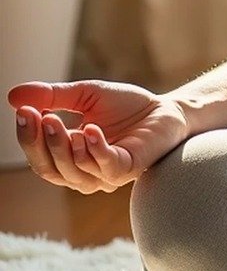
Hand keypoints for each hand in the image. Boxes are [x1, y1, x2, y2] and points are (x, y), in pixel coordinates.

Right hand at [7, 79, 191, 192]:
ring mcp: (105, 175)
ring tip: (58, 120)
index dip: (29, 137)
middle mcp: (84, 173)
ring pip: (73, 170)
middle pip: (50, 168)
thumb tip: (14, 96)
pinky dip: (94, 148)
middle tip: (36, 116)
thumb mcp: (85, 96)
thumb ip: (53, 97)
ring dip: (63, 145)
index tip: (23, 111)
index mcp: (70, 158)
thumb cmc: (126, 106)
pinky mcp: (128, 169)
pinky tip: (89, 129)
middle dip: (40, 143)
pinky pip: (105, 165)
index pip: (40, 156)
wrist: (167, 109)